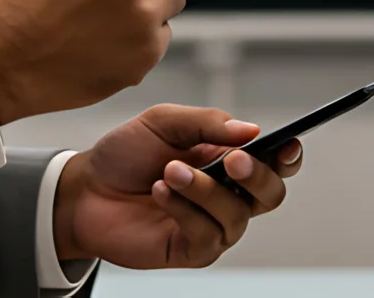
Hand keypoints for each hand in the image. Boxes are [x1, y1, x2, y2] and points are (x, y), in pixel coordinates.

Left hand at [51, 105, 303, 268]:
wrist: (86, 190)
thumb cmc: (127, 155)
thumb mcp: (163, 123)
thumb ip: (207, 122)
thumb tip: (251, 130)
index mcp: (228, 159)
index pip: (274, 162)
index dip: (288, 156)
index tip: (287, 145)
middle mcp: (228, 195)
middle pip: (270, 193)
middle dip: (256, 175)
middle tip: (230, 160)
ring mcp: (212, 225)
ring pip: (236, 215)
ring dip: (204, 190)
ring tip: (168, 172)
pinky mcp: (193, 250)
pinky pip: (208, 236)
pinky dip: (185, 211)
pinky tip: (161, 193)